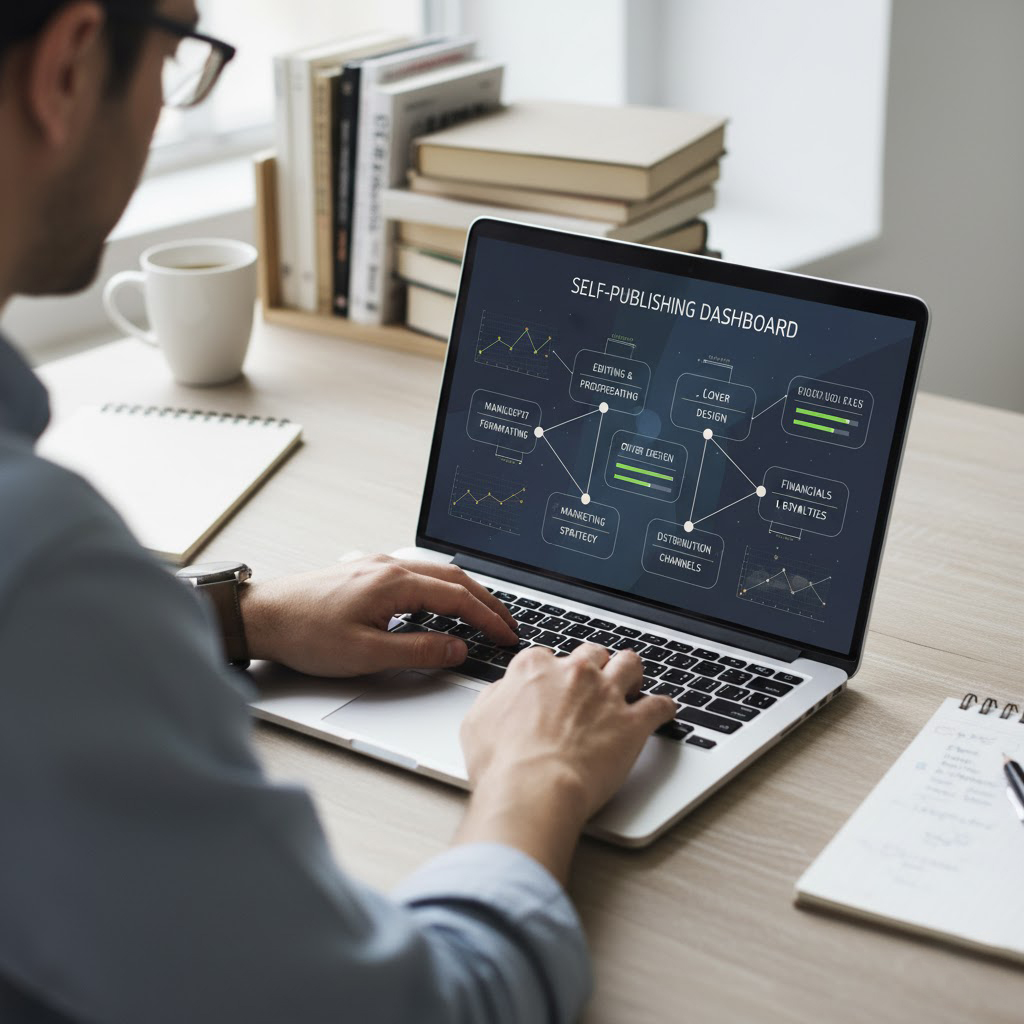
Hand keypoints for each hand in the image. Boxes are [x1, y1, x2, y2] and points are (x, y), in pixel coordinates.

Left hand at [238, 554, 517, 676]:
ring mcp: (377, 565)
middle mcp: (390, 566)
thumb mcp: (366, 654)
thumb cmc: (305, 633)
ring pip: (437, 572)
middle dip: (487, 601)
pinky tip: (441, 599)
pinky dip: (442, 586)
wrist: (262, 616)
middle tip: (507, 624)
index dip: (488, 619)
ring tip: (484, 612)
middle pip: (455, 578)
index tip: (507, 636)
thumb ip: (417, 651)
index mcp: (394, 582)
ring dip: (466, 591)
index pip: (458, 598)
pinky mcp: (365, 570)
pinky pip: (417, 572)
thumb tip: (457, 648)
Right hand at [456, 644, 675, 881]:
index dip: (551, 671)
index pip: (546, 656)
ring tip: (633, 681)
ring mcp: (606, 695)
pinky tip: (664, 711)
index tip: (553, 683)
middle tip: (593, 681)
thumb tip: (501, 693)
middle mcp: (574, 673)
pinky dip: (663, 708)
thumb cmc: (503, 763)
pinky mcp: (632, 723)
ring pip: (629, 665)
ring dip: (632, 672)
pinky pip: (659, 706)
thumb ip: (494, 698)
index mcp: (535, 669)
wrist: (534, 789)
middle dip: (594, 664)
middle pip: (592, 653)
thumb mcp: (477, 722)